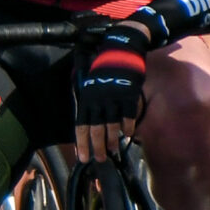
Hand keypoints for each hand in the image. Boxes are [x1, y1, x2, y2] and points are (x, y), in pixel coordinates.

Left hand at [74, 26, 149, 161]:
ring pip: (112, 125)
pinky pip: (128, 114)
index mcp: (86, 98)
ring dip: (112, 140)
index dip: (81, 142)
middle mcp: (97, 100)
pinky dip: (128, 126)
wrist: (120, 50)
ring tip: (112, 150)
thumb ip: (90, 102)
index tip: (83, 157)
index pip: (80, 125)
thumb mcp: (91, 85)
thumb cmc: (104, 69)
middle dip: (97, 146)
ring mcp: (113, 98)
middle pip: (96, 129)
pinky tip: (128, 134)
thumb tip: (88, 122)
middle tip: (99, 159)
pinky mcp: (128, 94)